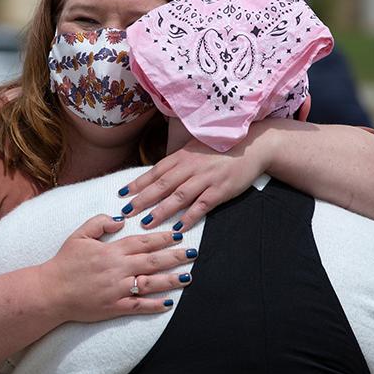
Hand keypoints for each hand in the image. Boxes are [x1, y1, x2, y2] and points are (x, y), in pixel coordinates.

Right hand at [39, 214, 196, 322]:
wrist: (50, 292)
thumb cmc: (64, 262)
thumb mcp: (79, 235)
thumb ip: (100, 223)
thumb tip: (121, 220)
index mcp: (112, 251)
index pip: (143, 242)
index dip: (163, 238)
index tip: (178, 235)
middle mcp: (118, 269)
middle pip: (153, 261)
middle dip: (175, 256)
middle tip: (193, 253)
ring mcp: (118, 289)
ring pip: (151, 283)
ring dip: (171, 280)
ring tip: (188, 276)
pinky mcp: (114, 307)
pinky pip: (139, 306)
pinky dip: (154, 305)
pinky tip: (169, 302)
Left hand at [118, 136, 266, 230]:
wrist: (252, 145)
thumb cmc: (221, 148)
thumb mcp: (196, 149)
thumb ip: (178, 161)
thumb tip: (158, 174)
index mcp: (182, 156)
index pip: (155, 171)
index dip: (137, 183)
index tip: (122, 194)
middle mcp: (191, 166)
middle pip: (162, 185)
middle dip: (142, 200)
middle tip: (126, 213)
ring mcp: (205, 178)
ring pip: (178, 197)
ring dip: (161, 211)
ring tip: (145, 224)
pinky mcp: (220, 190)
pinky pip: (201, 206)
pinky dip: (189, 217)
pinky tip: (178, 228)